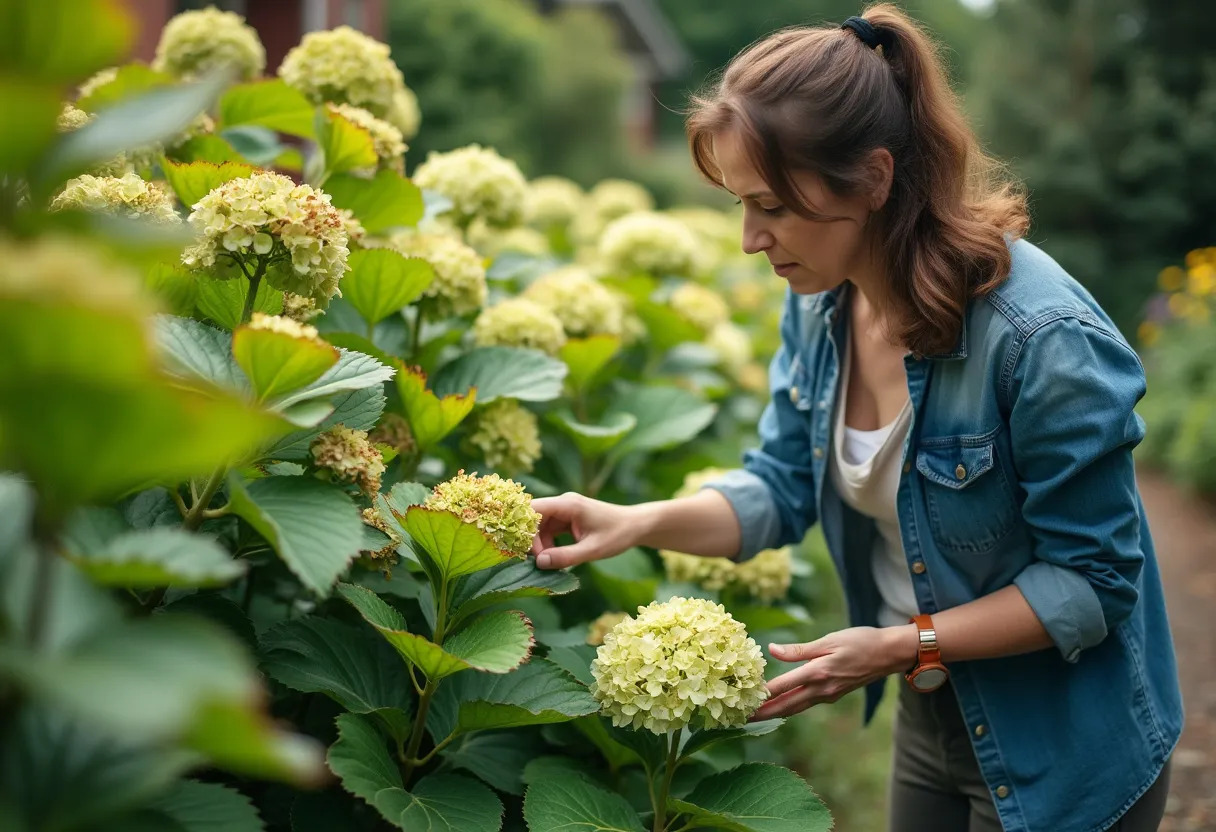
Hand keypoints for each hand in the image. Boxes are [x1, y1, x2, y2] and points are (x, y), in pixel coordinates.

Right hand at [529, 493, 639, 568]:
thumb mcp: (592, 550)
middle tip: (540, 562)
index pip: (533, 509)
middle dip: (532, 540)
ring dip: (541, 544)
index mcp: (568, 505)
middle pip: (534, 518)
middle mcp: (563, 503)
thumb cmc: (618, 535)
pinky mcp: (568, 518)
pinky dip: (549, 543)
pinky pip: (550, 529)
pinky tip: (557, 556)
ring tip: (550, 562)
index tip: (529, 551)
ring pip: (540, 526)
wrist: (636, 526)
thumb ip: (565, 556)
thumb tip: (539, 563)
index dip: (525, 528)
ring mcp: (565, 510)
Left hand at [750, 625, 917, 719]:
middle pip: (786, 705)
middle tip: (740, 718)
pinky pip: (806, 704)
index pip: (782, 687)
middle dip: (762, 713)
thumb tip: (771, 650)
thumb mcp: (828, 640)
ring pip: (796, 708)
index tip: (742, 701)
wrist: (888, 654)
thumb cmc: (859, 641)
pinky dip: (790, 708)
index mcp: (818, 673)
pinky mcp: (833, 695)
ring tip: (754, 717)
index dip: (761, 695)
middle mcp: (822, 689)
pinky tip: (780, 707)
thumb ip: (798, 650)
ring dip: (775, 713)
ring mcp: (828, 695)